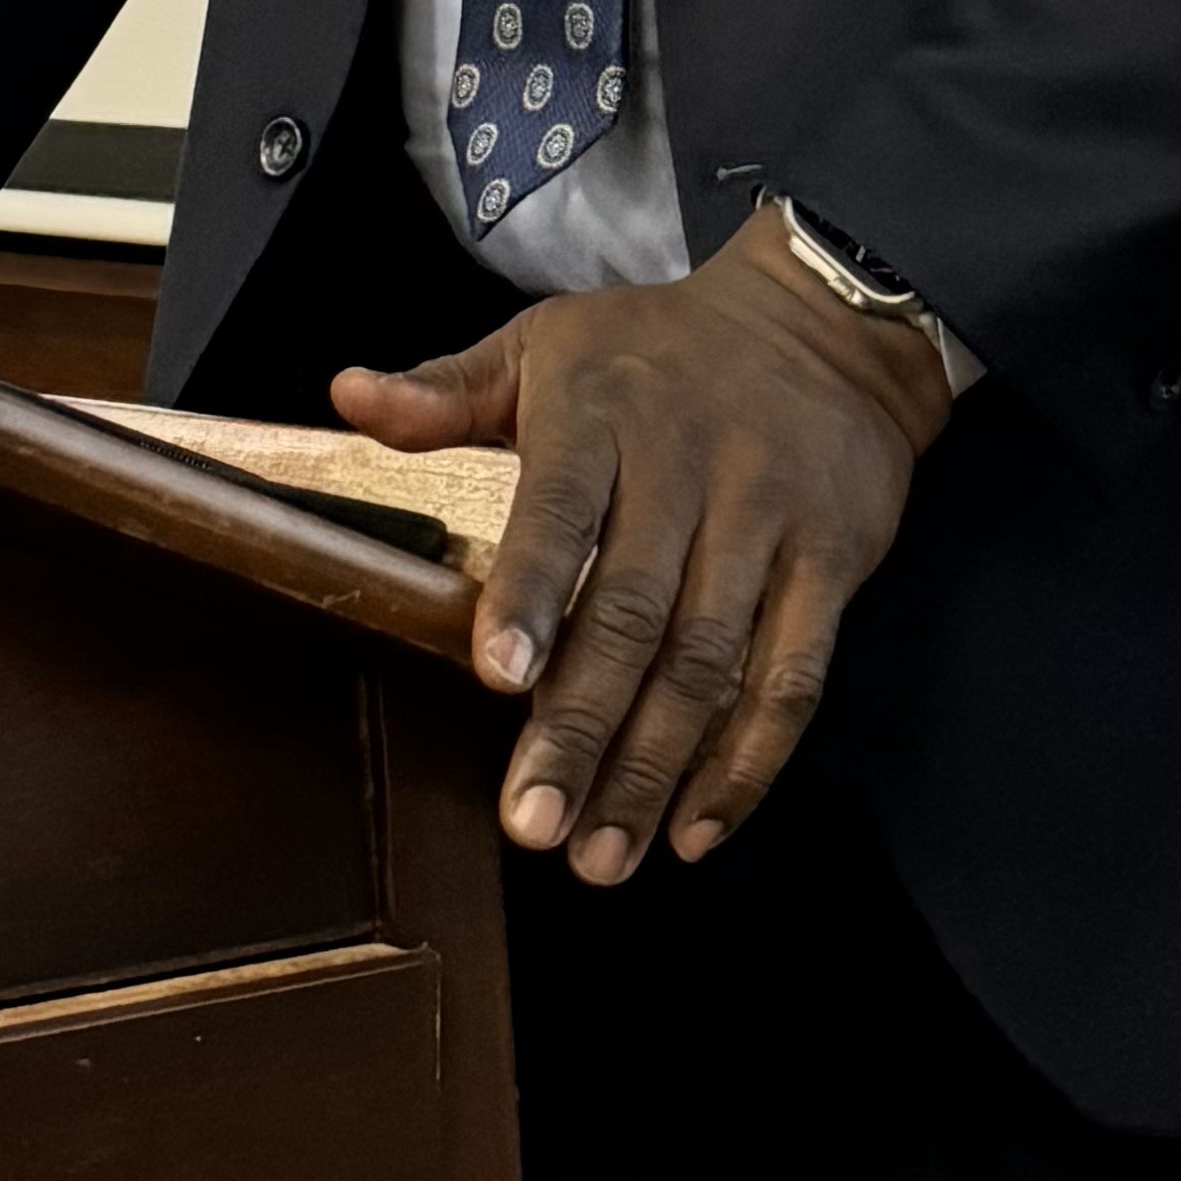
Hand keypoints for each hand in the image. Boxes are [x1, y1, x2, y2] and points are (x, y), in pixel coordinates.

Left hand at [331, 202, 950, 885]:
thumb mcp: (545, 342)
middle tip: (533, 823)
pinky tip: (696, 828)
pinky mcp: (832, 564)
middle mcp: (690, 469)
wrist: (827, 326)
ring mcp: (767, 521)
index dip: (532, 593)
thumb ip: (447, 390)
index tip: (497, 677)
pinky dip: (747, 763)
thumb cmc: (659, 349)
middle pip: (636, 612)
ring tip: (603, 854)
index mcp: (601, 415)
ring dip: (656, 769)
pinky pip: (793, 678)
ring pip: (712, 662)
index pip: (561, 508)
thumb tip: (349, 395)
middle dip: (582, 726)